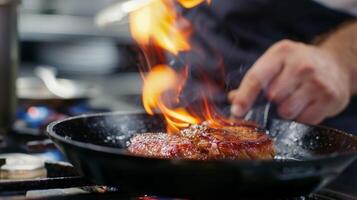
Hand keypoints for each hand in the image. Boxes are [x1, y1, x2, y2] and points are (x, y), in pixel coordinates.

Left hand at [228, 40, 350, 124]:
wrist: (336, 65)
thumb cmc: (298, 65)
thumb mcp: (275, 63)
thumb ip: (254, 80)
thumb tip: (233, 100)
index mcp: (281, 52)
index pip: (256, 78)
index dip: (244, 97)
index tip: (236, 111)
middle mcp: (301, 65)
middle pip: (272, 97)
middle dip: (271, 102)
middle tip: (280, 95)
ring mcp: (318, 81)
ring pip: (286, 111)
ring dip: (285, 112)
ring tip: (294, 99)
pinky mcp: (330, 98)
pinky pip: (304, 120)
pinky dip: (301, 118)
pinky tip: (307, 105)